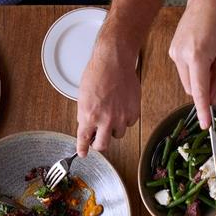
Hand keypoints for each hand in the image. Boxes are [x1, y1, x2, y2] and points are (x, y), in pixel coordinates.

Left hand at [76, 39, 139, 156]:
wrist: (114, 61)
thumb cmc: (97, 74)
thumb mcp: (82, 96)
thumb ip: (85, 115)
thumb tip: (88, 128)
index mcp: (89, 116)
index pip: (83, 140)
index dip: (83, 149)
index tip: (83, 154)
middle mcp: (105, 120)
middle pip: (102, 146)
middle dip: (99, 144)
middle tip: (98, 139)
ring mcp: (120, 117)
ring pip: (117, 134)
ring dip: (113, 128)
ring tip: (112, 112)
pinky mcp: (133, 113)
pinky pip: (129, 123)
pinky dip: (125, 118)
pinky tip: (122, 106)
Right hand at [168, 0, 215, 128]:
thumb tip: (214, 99)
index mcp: (197, 55)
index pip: (198, 91)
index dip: (203, 110)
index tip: (206, 125)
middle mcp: (181, 56)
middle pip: (191, 89)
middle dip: (204, 89)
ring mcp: (174, 53)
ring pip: (187, 82)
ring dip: (199, 79)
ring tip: (210, 57)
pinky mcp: (172, 51)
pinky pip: (184, 71)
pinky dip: (194, 71)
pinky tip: (202, 53)